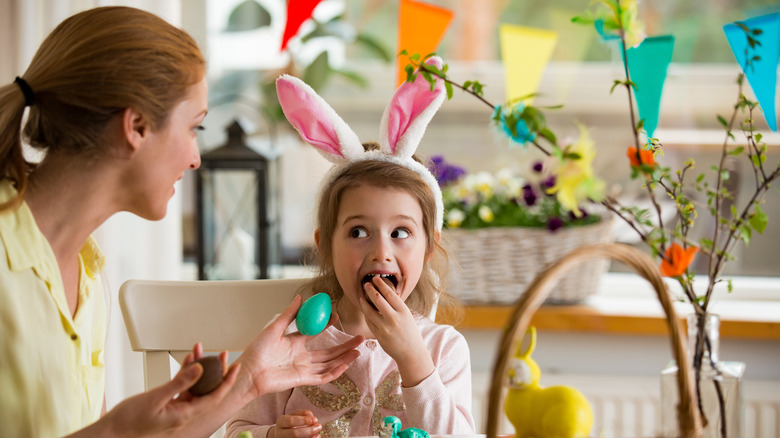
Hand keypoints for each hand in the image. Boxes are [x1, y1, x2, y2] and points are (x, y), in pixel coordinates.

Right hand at [71, 344, 238, 437]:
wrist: (110, 432)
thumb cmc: (128, 421)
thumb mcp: (156, 398)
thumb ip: (179, 383)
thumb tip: (199, 370)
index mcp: (184, 415)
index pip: (213, 397)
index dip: (226, 381)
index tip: (235, 367)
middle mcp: (183, 413)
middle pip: (206, 390)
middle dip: (216, 371)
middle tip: (223, 355)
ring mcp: (175, 409)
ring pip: (193, 387)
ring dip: (198, 369)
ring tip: (202, 351)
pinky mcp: (166, 405)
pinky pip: (181, 388)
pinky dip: (185, 374)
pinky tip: (189, 360)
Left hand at [237, 295, 363, 397]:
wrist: (249, 372)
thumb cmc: (256, 351)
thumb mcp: (274, 328)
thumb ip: (289, 315)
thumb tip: (300, 298)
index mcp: (294, 343)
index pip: (315, 334)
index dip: (327, 325)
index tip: (336, 316)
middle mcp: (301, 357)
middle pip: (328, 352)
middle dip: (344, 345)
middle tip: (359, 338)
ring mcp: (303, 369)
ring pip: (329, 364)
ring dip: (344, 358)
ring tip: (358, 351)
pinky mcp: (303, 380)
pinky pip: (323, 377)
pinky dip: (335, 372)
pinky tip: (345, 364)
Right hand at [270, 409, 322, 437]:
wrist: (281, 434)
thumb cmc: (289, 423)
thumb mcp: (293, 415)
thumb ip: (302, 414)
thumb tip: (312, 417)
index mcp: (281, 422)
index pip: (290, 421)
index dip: (303, 420)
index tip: (315, 419)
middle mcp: (280, 433)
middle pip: (294, 434)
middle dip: (309, 430)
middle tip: (319, 426)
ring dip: (310, 435)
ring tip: (318, 431)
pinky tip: (316, 436)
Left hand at [361, 276, 434, 386]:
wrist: (411, 353)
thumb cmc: (410, 332)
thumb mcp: (407, 316)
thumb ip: (397, 306)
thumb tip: (388, 292)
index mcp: (403, 311)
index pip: (389, 294)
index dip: (381, 284)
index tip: (375, 278)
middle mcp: (394, 318)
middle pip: (377, 299)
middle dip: (370, 289)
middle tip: (366, 284)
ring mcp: (385, 328)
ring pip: (369, 311)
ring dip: (364, 302)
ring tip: (362, 297)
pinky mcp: (379, 336)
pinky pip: (369, 322)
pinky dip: (366, 314)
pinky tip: (365, 310)